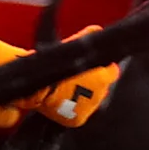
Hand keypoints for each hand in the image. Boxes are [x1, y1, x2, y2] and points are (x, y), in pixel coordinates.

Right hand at [0, 36, 121, 128]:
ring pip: (92, 100)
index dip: (103, 69)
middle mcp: (100, 94)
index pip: (112, 72)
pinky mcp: (78, 119)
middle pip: (102, 87)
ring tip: (69, 89)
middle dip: (93, 83)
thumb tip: (96, 30)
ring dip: (85, 95)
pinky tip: (65, 101)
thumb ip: (87, 37)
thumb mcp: (71, 45)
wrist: (36, 86)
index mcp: (103, 77)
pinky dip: (75, 108)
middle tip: (77, 78)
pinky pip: (80, 113)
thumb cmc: (51, 64)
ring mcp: (90, 108)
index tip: (94, 67)